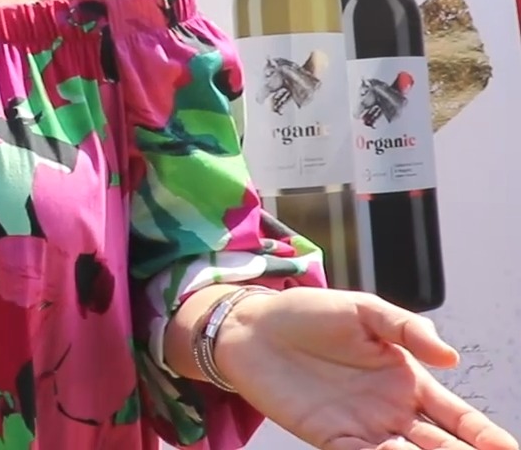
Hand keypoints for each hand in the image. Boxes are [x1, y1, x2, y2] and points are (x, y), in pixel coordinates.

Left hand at [216, 287, 516, 449]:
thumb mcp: (364, 310)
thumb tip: (450, 356)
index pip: (455, 415)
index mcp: (407, 379)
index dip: (482, 434)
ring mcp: (362, 427)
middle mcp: (390, 410)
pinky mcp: (330, 438)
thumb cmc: (308, 314)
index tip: (507, 448)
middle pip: (439, 444)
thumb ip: (407, 328)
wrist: (251, 327)